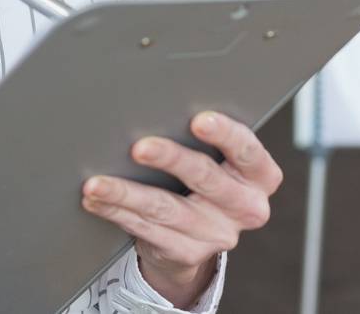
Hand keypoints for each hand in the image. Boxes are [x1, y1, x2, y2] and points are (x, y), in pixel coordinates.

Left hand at [81, 111, 282, 306]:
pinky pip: (146, 230)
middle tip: (140, 147)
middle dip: (170, 159)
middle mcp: (245, 208)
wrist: (201, 235)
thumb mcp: (222, 158)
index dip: (224, 134)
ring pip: (166, 209)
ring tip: (99, 182)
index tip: (199, 120)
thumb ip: (207, 137)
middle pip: (205, 178)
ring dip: (126, 193)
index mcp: (261, 177)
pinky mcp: (188, 253)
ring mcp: (216, 234)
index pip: (247, 151)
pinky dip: (117, 212)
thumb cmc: (209, 179)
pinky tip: (98, 200)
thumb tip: (163, 106)